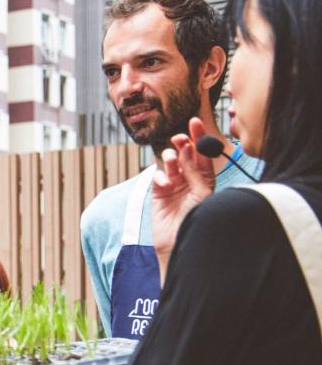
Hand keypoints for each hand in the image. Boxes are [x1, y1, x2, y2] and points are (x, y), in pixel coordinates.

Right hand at [152, 117, 215, 277]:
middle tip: (179, 139)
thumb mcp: (201, 193)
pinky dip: (160, 177)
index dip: (200, 136)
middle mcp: (190, 179)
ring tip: (170, 161)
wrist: (180, 242)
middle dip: (182, 143)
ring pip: (170, 162)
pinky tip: (164, 184)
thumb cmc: (197, 220)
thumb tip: (188, 149)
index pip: (203, 152)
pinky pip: (158, 177)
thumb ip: (194, 171)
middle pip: (185, 153)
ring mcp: (174, 185)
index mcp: (205, 178)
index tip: (195, 122)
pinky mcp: (158, 193)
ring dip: (170, 157)